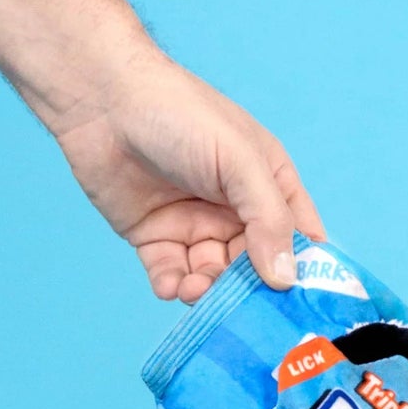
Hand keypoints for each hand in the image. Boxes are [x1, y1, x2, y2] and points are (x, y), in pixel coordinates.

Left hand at [53, 47, 324, 302]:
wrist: (102, 99)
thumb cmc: (180, 114)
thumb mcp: (240, 162)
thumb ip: (269, 220)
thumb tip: (286, 280)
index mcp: (268, 186)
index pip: (300, 241)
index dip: (305, 274)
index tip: (303, 307)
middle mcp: (236, 212)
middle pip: (256, 270)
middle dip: (250, 293)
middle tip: (242, 309)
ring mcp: (196, 226)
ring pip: (215, 280)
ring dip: (209, 293)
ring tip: (195, 289)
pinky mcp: (157, 238)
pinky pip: (173, 276)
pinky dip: (174, 288)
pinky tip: (171, 285)